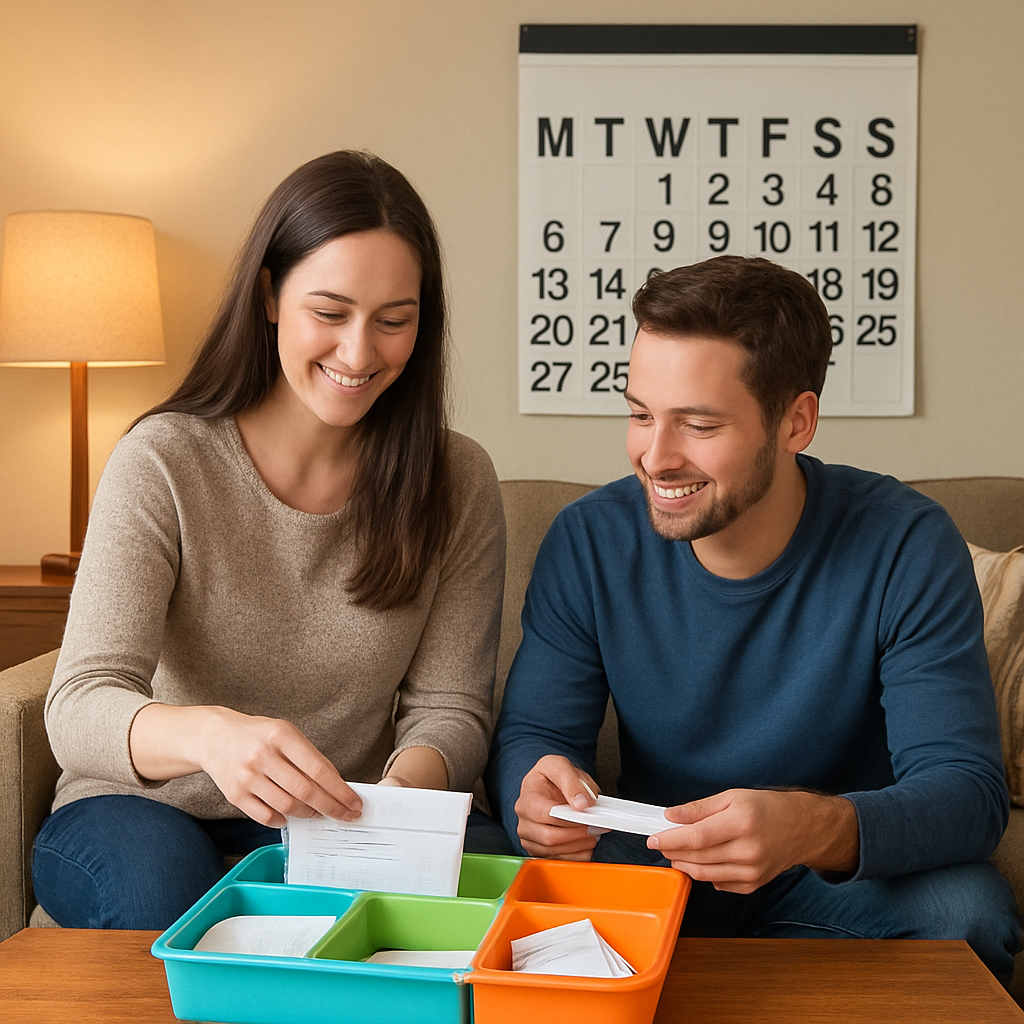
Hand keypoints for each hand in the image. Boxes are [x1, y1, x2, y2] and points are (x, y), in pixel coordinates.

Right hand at [129, 703, 361, 827]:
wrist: (215, 737)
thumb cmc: (259, 735)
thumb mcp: (287, 734)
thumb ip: (310, 757)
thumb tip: (338, 787)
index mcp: (281, 735)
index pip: (318, 769)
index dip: (340, 790)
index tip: (355, 803)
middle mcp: (262, 755)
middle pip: (305, 792)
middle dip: (331, 808)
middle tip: (346, 816)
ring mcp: (246, 776)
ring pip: (287, 807)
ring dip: (309, 814)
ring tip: (319, 813)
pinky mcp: (234, 795)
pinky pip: (266, 817)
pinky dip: (284, 820)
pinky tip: (291, 816)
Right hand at [514, 754, 600, 859]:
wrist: (547, 783)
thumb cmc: (551, 776)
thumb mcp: (561, 766)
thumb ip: (573, 782)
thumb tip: (582, 804)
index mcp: (527, 797)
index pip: (545, 814)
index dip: (569, 820)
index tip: (589, 817)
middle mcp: (524, 819)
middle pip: (549, 837)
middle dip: (577, 835)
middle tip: (596, 828)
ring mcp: (529, 836)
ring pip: (553, 851)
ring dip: (578, 846)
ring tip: (593, 834)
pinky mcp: (537, 849)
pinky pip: (556, 860)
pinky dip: (574, 856)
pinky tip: (585, 844)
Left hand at [647, 789, 858, 892]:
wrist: (801, 828)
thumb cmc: (766, 808)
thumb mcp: (732, 797)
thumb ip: (699, 808)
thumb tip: (670, 815)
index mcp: (741, 823)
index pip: (697, 837)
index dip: (671, 839)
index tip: (653, 838)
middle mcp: (748, 850)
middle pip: (698, 857)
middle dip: (673, 851)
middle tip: (660, 843)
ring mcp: (752, 871)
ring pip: (706, 874)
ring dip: (685, 865)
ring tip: (676, 853)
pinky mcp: (754, 885)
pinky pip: (720, 884)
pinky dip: (705, 874)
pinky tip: (701, 862)